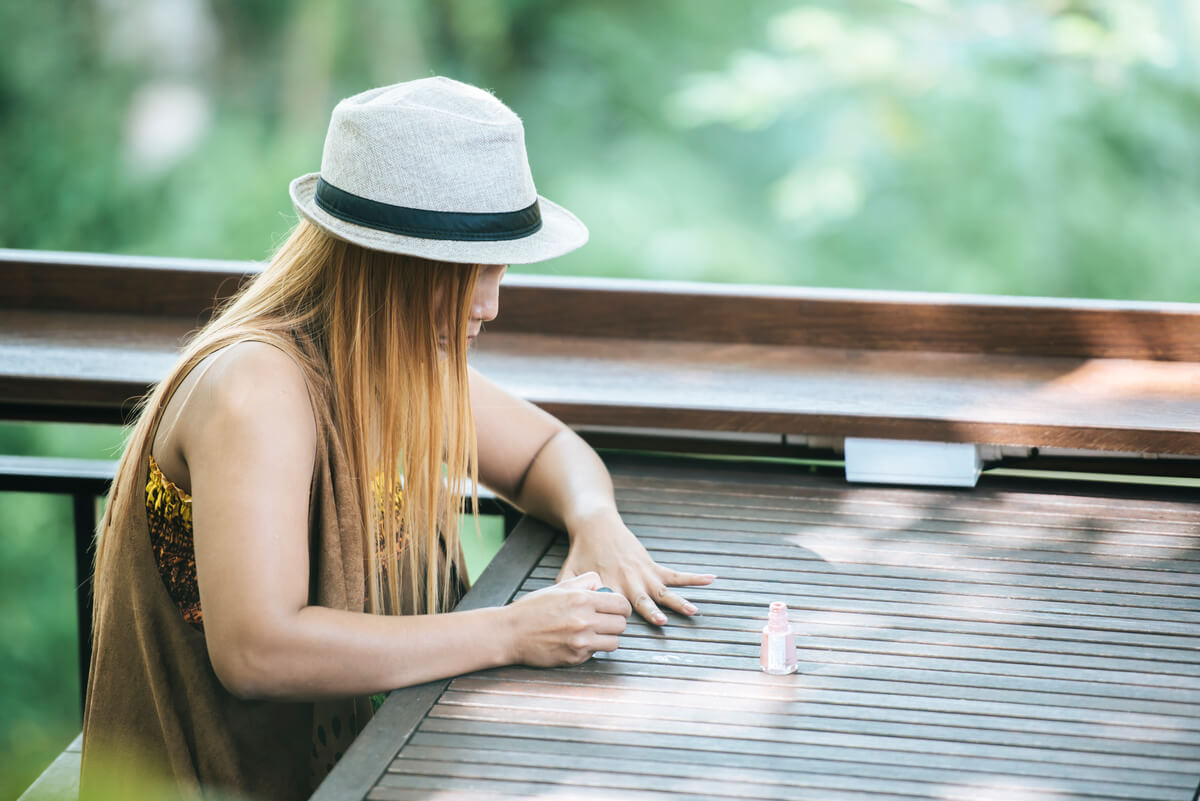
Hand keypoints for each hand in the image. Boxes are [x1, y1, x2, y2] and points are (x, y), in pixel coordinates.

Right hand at [505, 572, 631, 666]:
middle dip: (615, 621)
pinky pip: (596, 653)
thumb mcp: (559, 587)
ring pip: (614, 642)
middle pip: (621, 625)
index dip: (621, 607)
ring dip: (607, 637)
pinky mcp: (575, 658)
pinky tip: (577, 641)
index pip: (621, 605)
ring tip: (594, 632)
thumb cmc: (532, 609)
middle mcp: (584, 621)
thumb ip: (585, 582)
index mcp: (582, 600)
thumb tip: (602, 586)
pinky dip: (591, 648)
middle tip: (604, 621)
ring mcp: (580, 642)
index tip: (616, 608)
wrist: (510, 633)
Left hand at [558, 510, 716, 625]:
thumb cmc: (580, 552)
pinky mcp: (651, 566)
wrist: (596, 525)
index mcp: (609, 586)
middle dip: (652, 611)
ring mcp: (643, 574)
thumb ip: (565, 593)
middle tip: (662, 622)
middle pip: (642, 600)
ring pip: (664, 591)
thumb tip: (553, 616)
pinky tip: (711, 580)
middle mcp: (629, 582)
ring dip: (679, 601)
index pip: (615, 607)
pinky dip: (694, 578)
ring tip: (694, 610)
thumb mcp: (568, 573)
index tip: (623, 630)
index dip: (619, 618)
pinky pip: (675, 574)